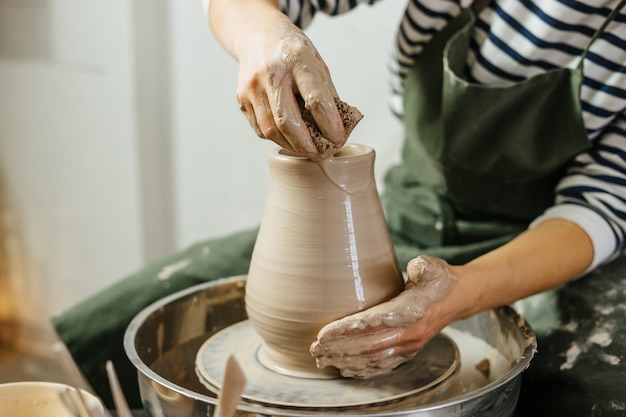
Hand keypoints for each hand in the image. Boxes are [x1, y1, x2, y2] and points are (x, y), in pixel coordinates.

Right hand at [236, 18, 348, 158]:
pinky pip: (260, 129)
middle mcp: (271, 72)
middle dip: (307, 145)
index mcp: (297, 58)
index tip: (339, 140)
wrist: (255, 33)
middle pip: (288, 121)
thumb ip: (326, 92)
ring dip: (292, 146)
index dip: (330, 125)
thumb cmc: (291, 49)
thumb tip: (338, 128)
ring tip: (307, 150)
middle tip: (321, 153)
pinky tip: (289, 138)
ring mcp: (252, 86)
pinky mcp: (242, 98)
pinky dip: (277, 138)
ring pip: (271, 130)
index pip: (316, 100)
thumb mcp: (316, 60)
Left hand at [309, 255, 457, 377]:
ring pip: (372, 359)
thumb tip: (414, 268)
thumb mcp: (432, 267)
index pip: (373, 324)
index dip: (347, 330)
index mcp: (412, 312)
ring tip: (322, 360)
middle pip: (368, 346)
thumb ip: (422, 267)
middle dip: (338, 349)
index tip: (324, 333)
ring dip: (345, 361)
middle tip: (314, 349)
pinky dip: (362, 370)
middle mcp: (410, 334)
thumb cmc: (439, 279)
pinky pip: (383, 365)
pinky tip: (345, 370)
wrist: (459, 298)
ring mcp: (409, 346)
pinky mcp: (408, 352)